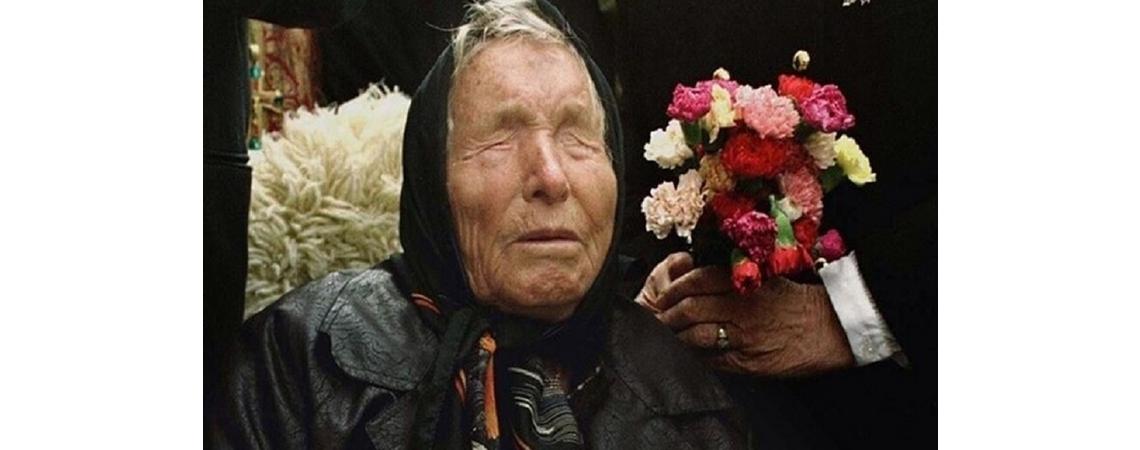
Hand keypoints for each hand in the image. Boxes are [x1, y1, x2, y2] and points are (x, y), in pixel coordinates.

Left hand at [638, 252, 855, 376]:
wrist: (831, 328)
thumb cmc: (797, 301)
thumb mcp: (766, 278)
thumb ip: (734, 277)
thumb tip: (697, 277)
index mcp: (745, 283)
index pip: (697, 280)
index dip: (674, 288)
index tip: (665, 294)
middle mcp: (741, 308)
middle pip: (690, 308)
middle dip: (668, 315)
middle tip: (659, 318)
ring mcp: (744, 337)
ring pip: (696, 336)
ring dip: (677, 337)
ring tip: (669, 337)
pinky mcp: (749, 361)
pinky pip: (713, 360)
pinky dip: (697, 356)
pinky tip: (691, 354)